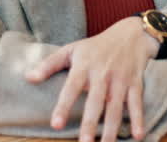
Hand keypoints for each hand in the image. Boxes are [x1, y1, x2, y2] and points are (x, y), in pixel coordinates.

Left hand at [26, 16, 159, 140]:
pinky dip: (138, 119)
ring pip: (116, 107)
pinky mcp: (135, 83)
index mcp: (84, 66)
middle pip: (96, 102)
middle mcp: (103, 74)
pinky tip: (137, 135)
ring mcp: (120, 80)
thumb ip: (49, 64)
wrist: (131, 34)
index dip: (64, 106)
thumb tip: (27, 78)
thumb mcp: (72, 49)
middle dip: (90, 123)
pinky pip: (136, 103)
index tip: (56, 125)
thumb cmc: (96, 46)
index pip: (72, 87)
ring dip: (111, 128)